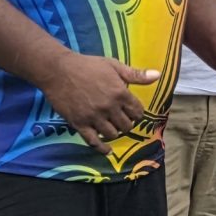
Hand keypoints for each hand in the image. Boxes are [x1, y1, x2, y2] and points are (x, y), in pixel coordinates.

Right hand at [40, 51, 156, 147]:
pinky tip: (107, 150)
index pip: (138, 112)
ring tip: (113, 129)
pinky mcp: (79, 124)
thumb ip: (135, 74)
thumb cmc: (87, 65)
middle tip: (122, 121)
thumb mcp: (114, 66)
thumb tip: (157, 76)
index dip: (137, 114)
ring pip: (112, 135)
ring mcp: (94, 117)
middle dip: (127, 124)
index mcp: (120, 93)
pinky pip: (93, 142)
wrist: (57, 70)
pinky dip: (102, 148)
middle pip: (127, 126)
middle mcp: (109, 107)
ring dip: (115, 133)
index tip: (133, 113)